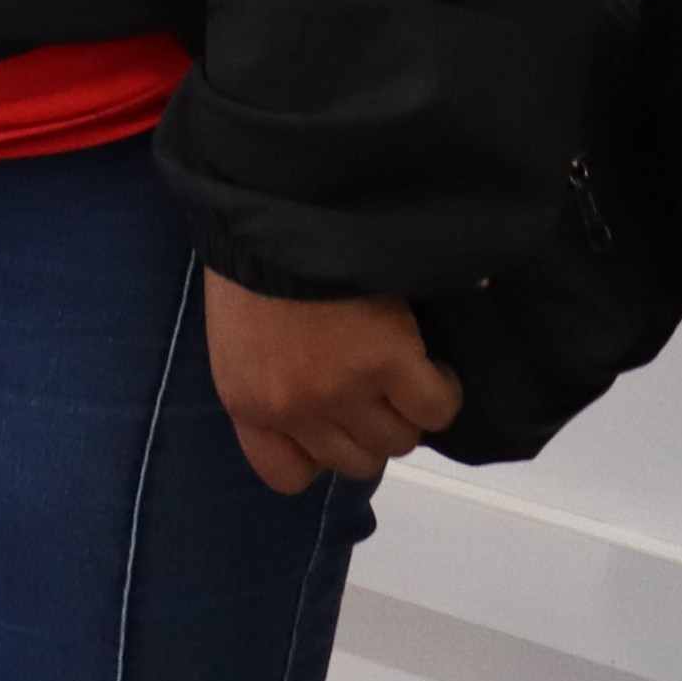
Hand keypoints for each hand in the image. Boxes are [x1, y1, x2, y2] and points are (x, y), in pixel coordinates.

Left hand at [206, 271, 462, 492]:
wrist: (274, 205)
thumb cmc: (252, 256)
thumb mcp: (238, 335)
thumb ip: (268, 380)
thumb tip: (317, 402)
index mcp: (245, 401)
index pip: (285, 475)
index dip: (319, 454)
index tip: (334, 426)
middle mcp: (293, 409)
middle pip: (355, 461)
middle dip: (370, 431)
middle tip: (378, 393)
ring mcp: (342, 389)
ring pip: (398, 440)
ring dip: (408, 413)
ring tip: (408, 375)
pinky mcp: (388, 361)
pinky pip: (435, 408)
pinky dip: (443, 392)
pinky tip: (434, 366)